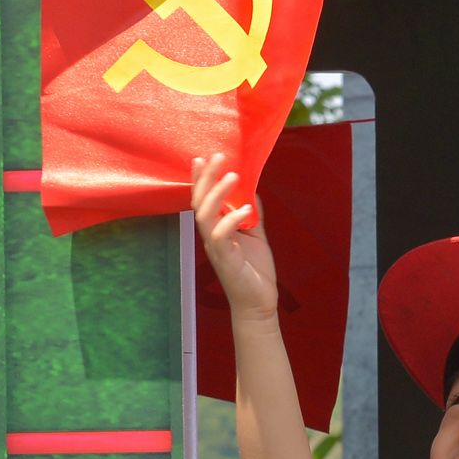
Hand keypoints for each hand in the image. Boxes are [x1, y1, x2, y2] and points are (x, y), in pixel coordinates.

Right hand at [191, 153, 278, 319]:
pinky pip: (222, 236)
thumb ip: (250, 214)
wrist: (258, 302)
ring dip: (217, 194)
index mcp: (216, 228)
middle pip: (200, 202)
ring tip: (232, 176)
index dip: (201, 179)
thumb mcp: (255, 234)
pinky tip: (246, 209)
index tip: (202, 158)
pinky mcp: (225, 260)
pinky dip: (232, 220)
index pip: (203, 198)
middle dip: (206, 178)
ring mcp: (216, 247)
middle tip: (217, 157)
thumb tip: (252, 190)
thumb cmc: (254, 270)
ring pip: (205, 216)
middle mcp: (210, 235)